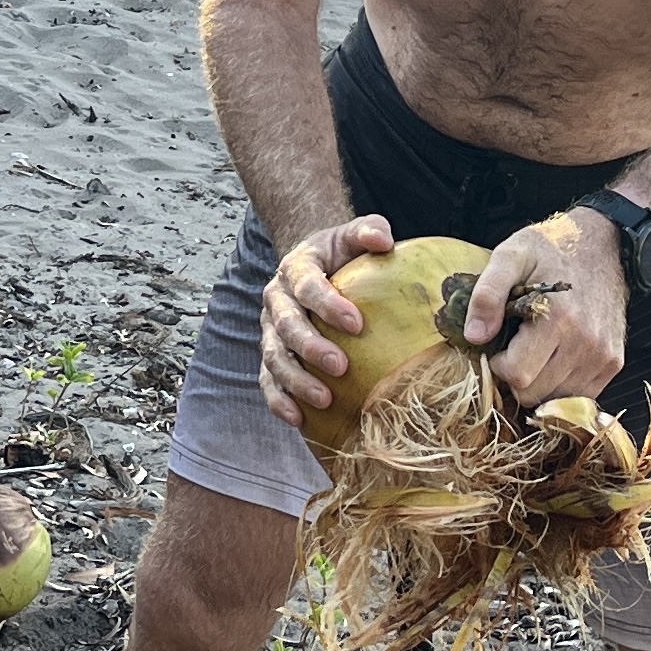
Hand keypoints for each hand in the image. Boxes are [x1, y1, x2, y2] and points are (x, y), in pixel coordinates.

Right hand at [258, 213, 393, 427]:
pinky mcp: (270, 355)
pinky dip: (278, 400)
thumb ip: (368, 231)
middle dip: (310, 348)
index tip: (357, 323)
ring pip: (273, 357)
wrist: (312, 267)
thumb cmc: (341, 255)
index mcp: (295, 268)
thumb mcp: (352, 236)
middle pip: (286, 326)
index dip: (327, 304)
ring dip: (295, 380)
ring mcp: (269, 330)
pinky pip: (267, 381)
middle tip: (341, 367)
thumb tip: (383, 239)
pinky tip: (298, 420)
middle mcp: (276, 300)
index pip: (307, 285)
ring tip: (324, 399)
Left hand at [461, 210, 626, 404]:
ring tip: (537, 347)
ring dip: (539, 381)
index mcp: (557, 319)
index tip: (499, 343)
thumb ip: (487, 294)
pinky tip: (556, 354)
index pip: (517, 376)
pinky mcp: (613, 363)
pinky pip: (579, 395)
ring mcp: (602, 356)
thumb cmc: (551, 249)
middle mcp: (585, 344)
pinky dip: (561, 382)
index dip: (498, 364)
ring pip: (555, 399)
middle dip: (516, 375)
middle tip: (516, 346)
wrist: (604, 245)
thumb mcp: (510, 256)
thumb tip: (473, 337)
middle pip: (534, 394)